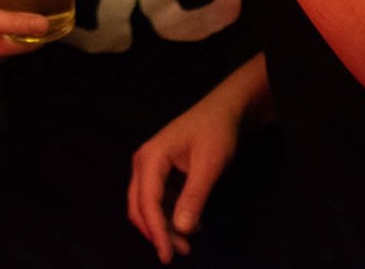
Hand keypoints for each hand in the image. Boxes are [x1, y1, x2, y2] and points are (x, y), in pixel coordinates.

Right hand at [127, 96, 243, 262]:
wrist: (225, 110)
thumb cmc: (216, 132)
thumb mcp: (209, 165)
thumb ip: (194, 197)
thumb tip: (181, 230)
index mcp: (151, 157)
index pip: (147, 202)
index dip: (157, 231)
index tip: (168, 255)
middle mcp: (144, 162)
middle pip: (139, 206)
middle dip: (157, 232)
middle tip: (181, 252)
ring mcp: (151, 166)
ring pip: (147, 206)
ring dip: (164, 227)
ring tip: (189, 243)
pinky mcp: (161, 171)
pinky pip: (158, 200)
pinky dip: (171, 216)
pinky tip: (193, 223)